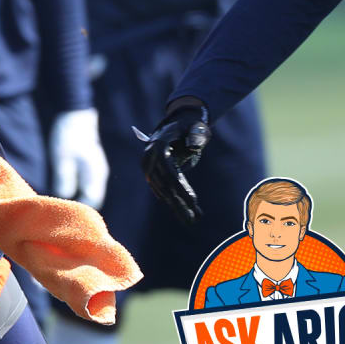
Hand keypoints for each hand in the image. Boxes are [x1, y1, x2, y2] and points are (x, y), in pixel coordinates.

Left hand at [49, 108, 109, 207]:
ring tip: (61, 200)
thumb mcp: (61, 157)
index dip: (79, 208)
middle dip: (79, 206)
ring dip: (78, 198)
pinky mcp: (90, 168)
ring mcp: (96, 171)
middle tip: (61, 208)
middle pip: (93, 199)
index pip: (92, 200)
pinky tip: (65, 190)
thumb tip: (64, 196)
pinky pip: (87, 186)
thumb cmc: (67, 136)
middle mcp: (98, 174)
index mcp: (94, 173)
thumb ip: (64, 178)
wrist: (74, 116)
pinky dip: (78, 191)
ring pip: (90, 193)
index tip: (63, 209)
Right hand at [135, 101, 210, 224]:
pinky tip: (183, 212)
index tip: (193, 201)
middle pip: (165, 185)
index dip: (180, 188)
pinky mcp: (151, 173)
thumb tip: (193, 147)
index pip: (169, 171)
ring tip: (191, 220)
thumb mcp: (196, 127)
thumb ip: (196, 134)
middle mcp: (149, 158)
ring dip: (177, 206)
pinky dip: (172, 201)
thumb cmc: (190, 125)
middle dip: (179, 203)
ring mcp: (148, 167)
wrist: (177, 123)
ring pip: (163, 191)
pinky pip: (162, 190)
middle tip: (193, 219)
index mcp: (158, 146)